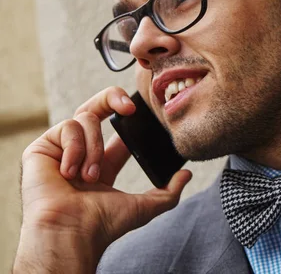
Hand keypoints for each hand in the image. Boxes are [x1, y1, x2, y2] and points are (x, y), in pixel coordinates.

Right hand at [13, 87, 191, 272]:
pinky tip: (70, 172)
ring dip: (94, 147)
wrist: (72, 232)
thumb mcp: (144, 206)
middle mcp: (80, 153)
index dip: (129, 117)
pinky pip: (66, 127)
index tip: (140, 110)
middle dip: (112, 98)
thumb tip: (187, 174)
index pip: (117, 132)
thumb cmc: (102, 225)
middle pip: (95, 109)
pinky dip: (74, 148)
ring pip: (85, 119)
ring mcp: (60, 149)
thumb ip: (169, 191)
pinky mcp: (42, 148)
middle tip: (129, 107)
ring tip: (90, 176)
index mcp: (102, 165)